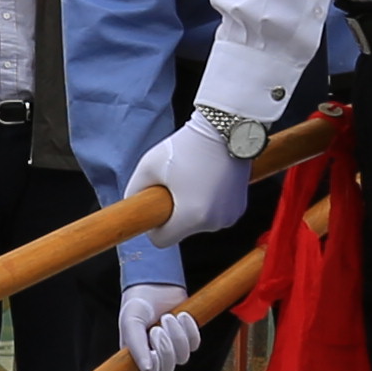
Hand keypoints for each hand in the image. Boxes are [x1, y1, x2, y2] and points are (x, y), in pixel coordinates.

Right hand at [121, 282, 200, 370]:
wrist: (155, 283)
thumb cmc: (137, 304)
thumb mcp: (130, 323)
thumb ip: (135, 346)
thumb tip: (146, 369)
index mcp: (135, 356)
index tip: (151, 352)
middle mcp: (154, 356)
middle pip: (166, 370)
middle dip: (165, 348)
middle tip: (157, 328)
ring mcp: (173, 348)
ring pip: (183, 357)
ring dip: (177, 335)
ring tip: (168, 317)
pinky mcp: (188, 338)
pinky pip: (195, 343)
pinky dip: (190, 329)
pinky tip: (182, 314)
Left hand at [129, 112, 252, 243]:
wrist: (224, 130)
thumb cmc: (187, 146)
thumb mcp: (148, 166)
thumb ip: (134, 191)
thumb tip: (132, 205)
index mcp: (191, 216)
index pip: (161, 240)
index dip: (154, 225)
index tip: (156, 206)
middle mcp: (214, 221)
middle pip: (181, 231)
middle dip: (174, 213)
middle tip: (176, 184)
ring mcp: (229, 216)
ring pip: (198, 223)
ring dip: (192, 208)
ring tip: (193, 179)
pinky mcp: (238, 209)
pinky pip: (213, 215)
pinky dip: (208, 203)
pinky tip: (207, 180)